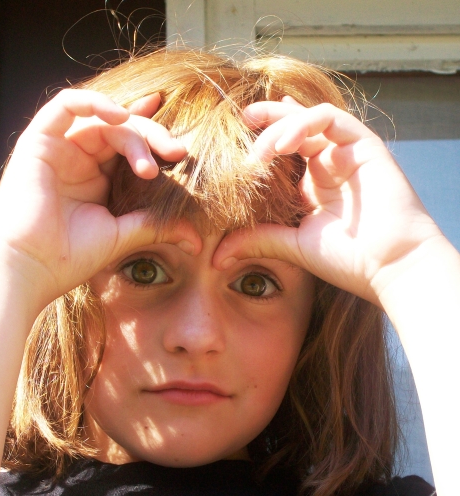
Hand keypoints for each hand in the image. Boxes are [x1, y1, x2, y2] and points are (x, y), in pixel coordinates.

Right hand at [0, 90, 199, 310]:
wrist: (32, 268)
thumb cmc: (71, 257)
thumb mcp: (123, 236)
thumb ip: (156, 225)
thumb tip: (196, 239)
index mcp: (97, 179)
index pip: (129, 145)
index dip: (155, 135)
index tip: (182, 146)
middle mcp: (79, 159)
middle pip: (123, 130)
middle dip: (154, 137)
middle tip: (178, 153)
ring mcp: (59, 148)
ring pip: (103, 119)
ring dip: (133, 132)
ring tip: (150, 163)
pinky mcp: (39, 140)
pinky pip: (66, 105)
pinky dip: (95, 103)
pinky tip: (122, 116)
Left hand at [214, 99, 442, 304]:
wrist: (391, 266)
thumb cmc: (350, 261)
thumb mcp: (294, 247)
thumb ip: (258, 241)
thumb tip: (215, 257)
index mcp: (315, 187)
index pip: (286, 154)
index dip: (262, 143)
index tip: (234, 147)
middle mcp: (330, 166)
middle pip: (295, 128)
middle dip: (267, 119)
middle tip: (241, 120)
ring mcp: (347, 153)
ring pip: (309, 119)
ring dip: (280, 127)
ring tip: (260, 154)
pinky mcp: (363, 145)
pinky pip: (330, 118)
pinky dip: (303, 124)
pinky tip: (282, 145)